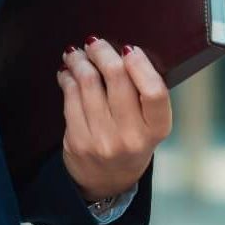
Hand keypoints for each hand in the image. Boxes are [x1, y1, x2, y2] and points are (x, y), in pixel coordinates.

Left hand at [56, 38, 171, 201]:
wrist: (107, 182)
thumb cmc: (130, 141)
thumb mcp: (148, 124)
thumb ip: (141, 92)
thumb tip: (120, 50)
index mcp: (156, 130)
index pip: (155, 92)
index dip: (141, 65)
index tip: (128, 48)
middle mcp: (132, 137)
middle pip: (117, 78)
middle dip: (102, 52)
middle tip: (94, 43)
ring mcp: (103, 141)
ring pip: (88, 82)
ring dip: (79, 60)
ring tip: (77, 54)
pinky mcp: (78, 141)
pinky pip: (70, 96)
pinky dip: (67, 77)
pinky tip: (68, 72)